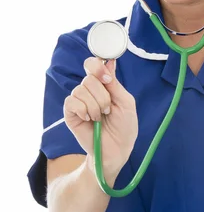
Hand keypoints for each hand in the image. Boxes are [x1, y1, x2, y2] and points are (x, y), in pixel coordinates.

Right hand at [63, 57, 137, 171]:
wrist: (116, 150)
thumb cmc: (124, 127)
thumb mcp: (126, 103)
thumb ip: (115, 84)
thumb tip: (110, 61)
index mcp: (103, 85)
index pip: (93, 64)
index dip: (98, 67)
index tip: (107, 79)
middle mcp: (89, 90)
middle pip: (89, 78)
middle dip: (102, 96)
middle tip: (108, 110)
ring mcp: (79, 101)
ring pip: (81, 90)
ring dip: (95, 106)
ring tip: (100, 118)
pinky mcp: (70, 112)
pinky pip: (72, 102)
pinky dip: (83, 110)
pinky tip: (89, 120)